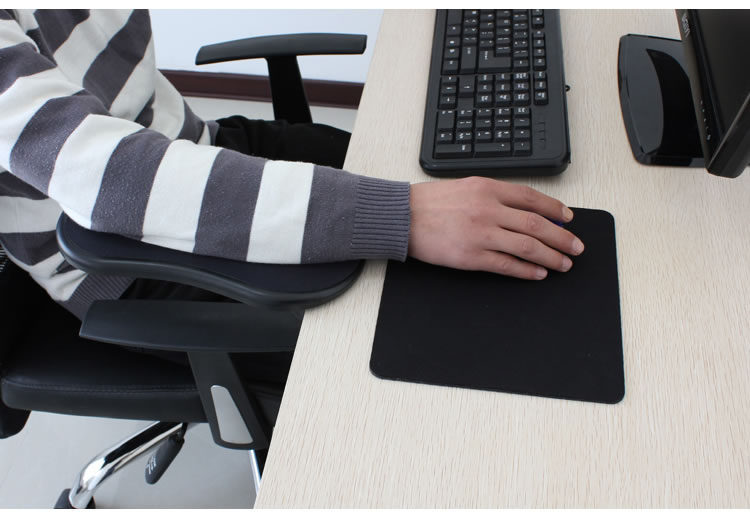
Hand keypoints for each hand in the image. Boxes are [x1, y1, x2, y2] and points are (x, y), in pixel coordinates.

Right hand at [408, 177, 583, 279]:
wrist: (402, 216)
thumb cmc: (430, 202)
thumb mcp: (465, 186)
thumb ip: (493, 195)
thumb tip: (524, 209)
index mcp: (487, 188)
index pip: (532, 198)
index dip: (555, 210)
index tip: (569, 219)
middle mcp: (488, 209)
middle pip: (536, 224)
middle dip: (561, 237)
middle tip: (576, 247)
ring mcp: (481, 234)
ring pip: (527, 246)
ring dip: (551, 256)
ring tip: (564, 264)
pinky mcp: (471, 256)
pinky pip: (506, 265)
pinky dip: (526, 270)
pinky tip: (538, 273)